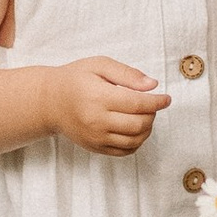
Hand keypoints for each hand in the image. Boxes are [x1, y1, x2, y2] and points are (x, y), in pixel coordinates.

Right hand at [47, 58, 170, 154]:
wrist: (50, 101)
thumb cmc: (75, 79)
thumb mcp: (99, 65)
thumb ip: (127, 74)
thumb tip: (152, 85)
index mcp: (98, 97)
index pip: (138, 104)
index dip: (157, 102)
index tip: (166, 98)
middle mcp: (97, 121)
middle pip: (139, 124)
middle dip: (153, 114)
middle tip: (152, 105)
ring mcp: (96, 137)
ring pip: (135, 140)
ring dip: (147, 129)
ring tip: (144, 115)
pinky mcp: (95, 147)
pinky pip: (125, 151)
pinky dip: (137, 141)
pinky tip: (135, 128)